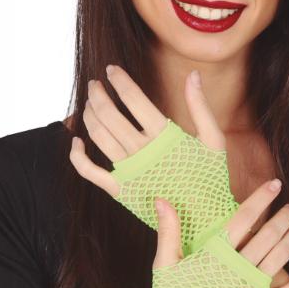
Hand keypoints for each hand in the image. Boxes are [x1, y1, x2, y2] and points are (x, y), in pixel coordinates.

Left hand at [69, 64, 224, 198]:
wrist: (204, 218)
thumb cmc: (210, 177)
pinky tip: (76, 142)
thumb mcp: (213, 139)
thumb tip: (193, 74)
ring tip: (90, 103)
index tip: (111, 70)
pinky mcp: (120, 190)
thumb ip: (200, 106)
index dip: (119, 81)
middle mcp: (143, 152)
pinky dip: (77, 156)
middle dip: (98, 94)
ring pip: (98, 137)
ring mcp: (129, 172)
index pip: (134, 99)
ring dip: (89, 116)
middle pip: (110, 115)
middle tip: (95, 84)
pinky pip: (89, 172)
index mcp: (164, 136)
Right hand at [153, 178, 288, 287]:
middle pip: (268, 235)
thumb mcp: (164, 263)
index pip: (244, 218)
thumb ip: (168, 230)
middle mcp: (237, 269)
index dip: (261, 199)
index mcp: (215, 254)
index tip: (274, 184)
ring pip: (281, 258)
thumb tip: (162, 199)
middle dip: (283, 217)